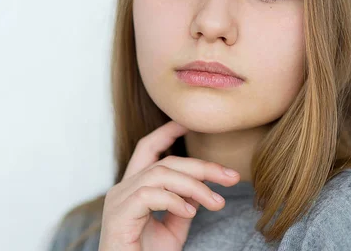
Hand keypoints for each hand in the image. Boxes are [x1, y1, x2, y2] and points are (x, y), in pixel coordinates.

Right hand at [97, 120, 240, 249]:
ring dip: (195, 186)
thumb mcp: (173, 227)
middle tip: (231, 177)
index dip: (167, 132)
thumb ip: (184, 204)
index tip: (188, 123)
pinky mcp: (119, 215)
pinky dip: (175, 201)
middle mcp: (122, 189)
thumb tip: (201, 186)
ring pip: (161, 175)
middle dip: (202, 166)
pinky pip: (151, 195)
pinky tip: (190, 213)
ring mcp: (118, 200)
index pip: (148, 149)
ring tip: (217, 202)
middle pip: (165, 162)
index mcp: (132, 188)